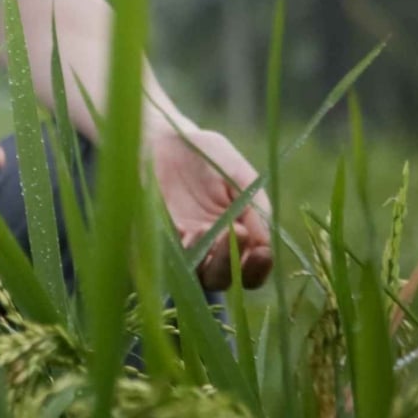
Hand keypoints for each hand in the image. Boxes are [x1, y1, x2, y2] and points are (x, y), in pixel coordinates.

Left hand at [147, 127, 272, 290]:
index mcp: (236, 237)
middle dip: (231, 263)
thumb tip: (264, 244)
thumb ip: (255, 206)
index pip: (250, 271)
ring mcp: (179, 245)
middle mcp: (208, 248)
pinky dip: (175, 247)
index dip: (258, 267)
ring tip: (208, 228)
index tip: (263, 251)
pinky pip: (163, 254)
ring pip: (194, 273)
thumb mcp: (238, 174)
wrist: (164, 138)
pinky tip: (183, 228)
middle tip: (235, 234)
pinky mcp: (153, 236)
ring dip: (204, 257)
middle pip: (222, 279)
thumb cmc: (207, 155)